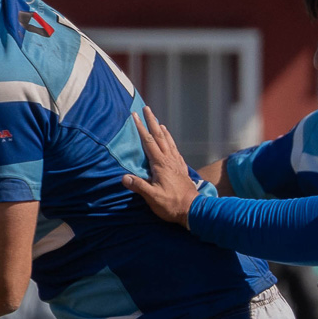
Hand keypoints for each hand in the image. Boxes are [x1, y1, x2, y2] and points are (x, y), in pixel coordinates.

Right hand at [120, 108, 199, 224]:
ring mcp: (177, 163)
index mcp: (160, 164)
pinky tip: (170, 141)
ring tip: (158, 121)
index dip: (140, 128)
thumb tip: (123, 177)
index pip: (148, 142)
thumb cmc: (171, 204)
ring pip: (169, 141)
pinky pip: (175, 150)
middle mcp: (169, 160)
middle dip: (152, 121)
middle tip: (147, 109)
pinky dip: (171, 141)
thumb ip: (138, 186)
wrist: (193, 210)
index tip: (134, 115)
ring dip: (162, 130)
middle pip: (159, 136)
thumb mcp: (152, 197)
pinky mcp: (182, 169)